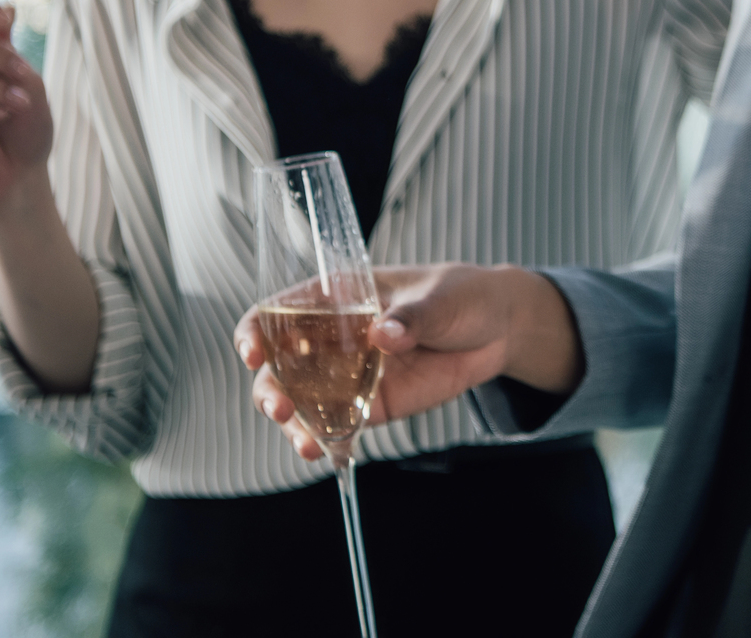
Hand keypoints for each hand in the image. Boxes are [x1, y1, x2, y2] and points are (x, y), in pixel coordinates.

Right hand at [237, 263, 584, 461]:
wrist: (496, 328)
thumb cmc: (460, 296)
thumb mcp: (438, 297)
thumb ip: (411, 316)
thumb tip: (384, 334)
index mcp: (335, 298)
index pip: (277, 312)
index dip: (255, 331)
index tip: (253, 351)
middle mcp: (329, 340)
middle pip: (279, 367)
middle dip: (271, 390)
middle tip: (282, 408)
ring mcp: (345, 376)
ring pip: (301, 403)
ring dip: (295, 425)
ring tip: (308, 444)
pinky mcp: (369, 406)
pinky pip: (337, 427)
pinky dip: (328, 442)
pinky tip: (329, 455)